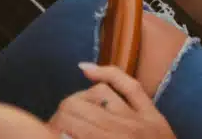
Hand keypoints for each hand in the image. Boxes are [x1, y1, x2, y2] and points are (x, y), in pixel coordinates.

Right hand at [47, 62, 173, 138]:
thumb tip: (62, 134)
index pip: (69, 122)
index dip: (52, 126)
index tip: (49, 133)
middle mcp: (123, 129)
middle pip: (78, 107)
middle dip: (61, 115)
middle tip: (55, 126)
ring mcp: (140, 118)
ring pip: (100, 93)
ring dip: (79, 99)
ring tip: (70, 111)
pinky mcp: (152, 113)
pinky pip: (129, 85)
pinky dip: (107, 73)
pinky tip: (85, 69)